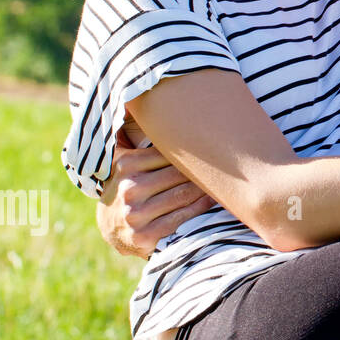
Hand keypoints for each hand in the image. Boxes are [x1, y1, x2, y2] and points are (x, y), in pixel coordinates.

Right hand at [97, 125, 215, 257]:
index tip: (214, 145)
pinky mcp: (143, 235)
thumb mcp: (125, 162)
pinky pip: (182, 217)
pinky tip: (212, 201)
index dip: (193, 152)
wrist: (111, 229)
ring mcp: (135, 213)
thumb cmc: (128, 187)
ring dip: (206, 188)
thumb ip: (138, 137)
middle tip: (228, 163)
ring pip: (184, 194)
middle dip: (203, 170)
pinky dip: (201, 207)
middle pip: (180, 174)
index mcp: (126, 164)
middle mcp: (129, 188)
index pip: (170, 154)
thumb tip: (164, 104)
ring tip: (224, 181)